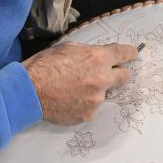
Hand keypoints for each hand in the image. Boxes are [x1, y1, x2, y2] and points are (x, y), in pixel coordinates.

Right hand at [22, 42, 137, 124]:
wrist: (30, 91)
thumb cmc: (44, 66)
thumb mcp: (68, 48)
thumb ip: (89, 52)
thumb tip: (100, 55)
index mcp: (98, 58)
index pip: (125, 54)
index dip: (130, 54)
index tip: (132, 55)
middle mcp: (102, 79)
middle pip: (125, 77)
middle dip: (119, 74)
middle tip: (107, 74)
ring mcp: (97, 99)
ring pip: (105, 93)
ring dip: (95, 90)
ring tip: (73, 89)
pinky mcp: (89, 114)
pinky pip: (92, 107)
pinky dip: (84, 103)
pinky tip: (69, 99)